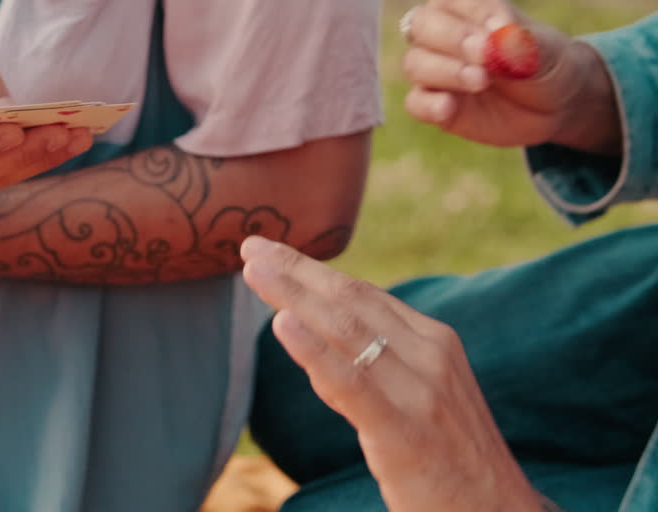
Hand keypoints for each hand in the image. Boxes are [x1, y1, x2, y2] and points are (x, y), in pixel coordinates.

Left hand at [240, 236, 544, 511]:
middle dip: (297, 270)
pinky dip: (315, 351)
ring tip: (254, 270)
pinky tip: (282, 324)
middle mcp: (430, 356)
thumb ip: (370, 364)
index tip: (270, 249)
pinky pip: (353, 384)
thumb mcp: (418, 396)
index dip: (313, 269)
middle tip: (250, 246)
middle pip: (352, 301)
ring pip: (347, 331)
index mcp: (435, 342)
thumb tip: (309, 336)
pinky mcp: (405, 433)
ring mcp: (420, 393)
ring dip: (295, 295)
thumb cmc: (453, 457)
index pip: (364, 294)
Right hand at [401, 0, 616, 151]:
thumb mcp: (548, 51)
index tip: (503, 26)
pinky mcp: (431, 104)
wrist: (556, 106)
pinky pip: (416, 103)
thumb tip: (493, 40)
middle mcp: (441, 33)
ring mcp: (433, 69)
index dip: (474, 8)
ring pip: (415, 63)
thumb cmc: (547, 64)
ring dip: (447, 71)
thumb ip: (520, 43)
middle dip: (452, 38)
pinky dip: (429, 104)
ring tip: (481, 82)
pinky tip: (449, 108)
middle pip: (421, 23)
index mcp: (466, 4)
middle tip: (485, 53)